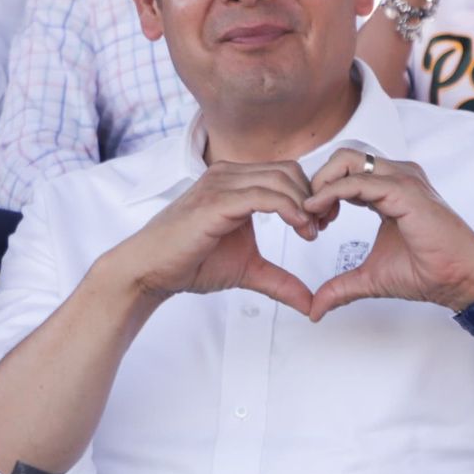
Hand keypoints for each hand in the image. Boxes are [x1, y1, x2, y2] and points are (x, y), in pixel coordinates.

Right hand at [108, 162, 318, 314]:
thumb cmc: (189, 262)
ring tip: (311, 233)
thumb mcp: (247, 270)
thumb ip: (280, 280)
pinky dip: (289, 209)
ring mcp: (220, 184)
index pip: (286, 173)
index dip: (310, 196)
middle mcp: (228, 175)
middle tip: (321, 228)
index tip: (322, 225)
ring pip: (280, 179)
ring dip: (304, 205)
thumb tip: (310, 303)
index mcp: (235, 182)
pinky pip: (264, 195)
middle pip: (289, 171)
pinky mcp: (216, 201)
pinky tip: (299, 228)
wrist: (150, 270)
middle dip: (313, 197)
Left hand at [302, 149, 473, 320]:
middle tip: (309, 214)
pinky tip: (318, 212)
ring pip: (347, 160)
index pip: (346, 173)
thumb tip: (315, 309)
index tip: (312, 222)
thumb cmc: (428, 272)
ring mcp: (402, 180)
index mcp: (389, 189)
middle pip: (343, 158)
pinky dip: (332, 193)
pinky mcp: (405, 192)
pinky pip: (358, 182)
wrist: (461, 280)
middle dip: (318, 181)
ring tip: (312, 214)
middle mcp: (396, 177)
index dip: (322, 192)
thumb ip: (341, 286)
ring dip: (321, 184)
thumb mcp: (371, 277)